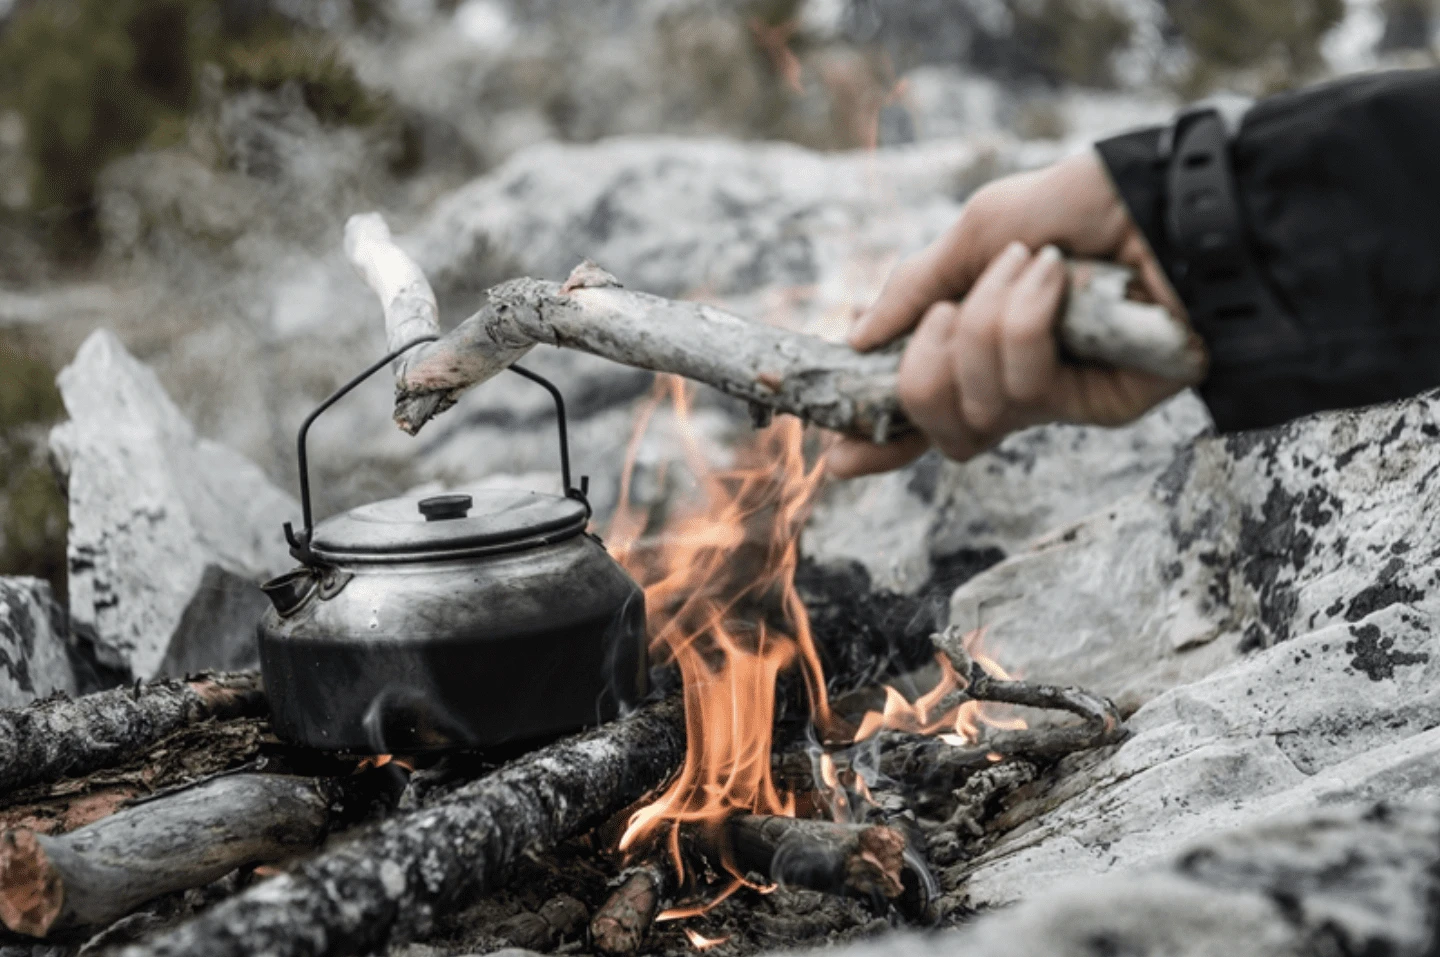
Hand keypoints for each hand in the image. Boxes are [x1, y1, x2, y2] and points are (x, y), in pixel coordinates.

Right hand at [828, 150, 1201, 477]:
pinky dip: (1024, 323)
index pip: (923, 412)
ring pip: (974, 410)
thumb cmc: (1083, 206)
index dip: (879, 439)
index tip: (837, 456)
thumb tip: (855, 340)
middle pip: (939, 426)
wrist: (1166, 195)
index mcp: (980, 345)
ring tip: (1026, 265)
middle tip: (948, 313)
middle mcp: (1014, 381)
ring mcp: (1057, 398)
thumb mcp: (980, 229)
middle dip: (920, 372)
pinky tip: (1055, 280)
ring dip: (983, 326)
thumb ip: (917, 285)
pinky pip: (1025, 387)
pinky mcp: (1098, 406)